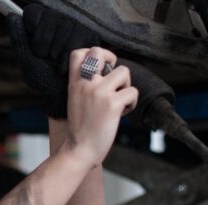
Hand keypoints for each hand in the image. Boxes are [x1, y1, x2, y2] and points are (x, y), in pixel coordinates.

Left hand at [7, 4, 99, 118]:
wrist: (64, 97)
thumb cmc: (44, 81)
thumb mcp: (27, 61)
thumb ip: (19, 39)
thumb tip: (12, 17)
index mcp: (39, 29)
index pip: (35, 14)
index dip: (36, 34)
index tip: (38, 51)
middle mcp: (56, 26)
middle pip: (52, 19)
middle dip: (47, 45)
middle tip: (48, 59)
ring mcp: (73, 30)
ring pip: (66, 26)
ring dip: (59, 50)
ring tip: (58, 63)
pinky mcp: (88, 37)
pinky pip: (80, 36)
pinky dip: (71, 54)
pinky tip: (66, 65)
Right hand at [65, 47, 137, 164]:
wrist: (80, 149)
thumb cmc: (81, 127)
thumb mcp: (75, 100)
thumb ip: (85, 84)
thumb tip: (105, 72)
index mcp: (74, 83)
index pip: (79, 53)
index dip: (94, 52)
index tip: (102, 65)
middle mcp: (86, 84)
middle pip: (99, 52)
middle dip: (112, 61)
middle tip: (114, 78)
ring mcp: (99, 93)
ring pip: (124, 71)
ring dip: (126, 86)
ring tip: (119, 100)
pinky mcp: (113, 104)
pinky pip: (133, 92)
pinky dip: (132, 103)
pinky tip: (122, 113)